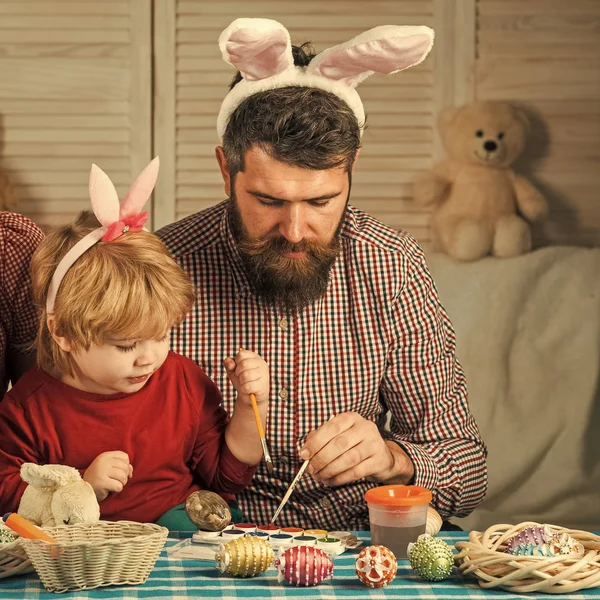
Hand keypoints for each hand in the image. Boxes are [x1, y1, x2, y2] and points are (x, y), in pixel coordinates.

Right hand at [82, 451, 132, 501]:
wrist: (82, 490)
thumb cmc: (98, 478)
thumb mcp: (109, 468)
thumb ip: (121, 466)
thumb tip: (131, 470)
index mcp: (105, 456)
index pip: (125, 457)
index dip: (126, 465)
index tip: (120, 472)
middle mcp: (103, 462)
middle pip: (125, 466)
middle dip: (124, 476)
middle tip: (116, 480)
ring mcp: (102, 472)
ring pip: (123, 476)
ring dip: (121, 483)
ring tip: (113, 485)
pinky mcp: (102, 483)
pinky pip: (119, 486)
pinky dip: (117, 490)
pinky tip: (110, 490)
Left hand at [223, 350, 268, 406]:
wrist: (250, 397)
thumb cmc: (242, 380)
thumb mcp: (233, 370)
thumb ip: (229, 363)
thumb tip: (231, 365)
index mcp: (255, 357)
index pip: (241, 354)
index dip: (236, 363)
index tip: (239, 369)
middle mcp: (261, 363)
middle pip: (243, 364)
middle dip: (238, 373)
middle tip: (241, 378)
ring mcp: (264, 375)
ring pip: (245, 376)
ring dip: (241, 382)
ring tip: (245, 384)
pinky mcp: (262, 386)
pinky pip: (247, 386)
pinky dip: (244, 389)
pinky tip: (248, 390)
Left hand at [299, 412, 413, 485]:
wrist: (382, 456)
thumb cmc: (355, 444)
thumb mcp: (339, 435)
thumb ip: (321, 438)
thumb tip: (305, 451)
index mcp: (351, 417)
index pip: (331, 427)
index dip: (315, 442)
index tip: (304, 455)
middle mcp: (364, 427)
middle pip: (339, 444)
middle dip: (321, 459)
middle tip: (310, 470)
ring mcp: (374, 443)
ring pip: (348, 459)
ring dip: (330, 470)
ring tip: (319, 477)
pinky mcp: (379, 461)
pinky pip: (356, 472)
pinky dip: (340, 478)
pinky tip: (331, 481)